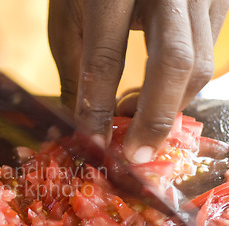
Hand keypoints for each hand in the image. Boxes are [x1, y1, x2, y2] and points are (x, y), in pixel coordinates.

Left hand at [48, 0, 228, 162]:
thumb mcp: (68, 19)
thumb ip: (76, 71)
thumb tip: (79, 124)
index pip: (106, 59)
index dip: (99, 108)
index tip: (94, 144)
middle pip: (173, 63)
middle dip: (154, 118)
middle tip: (136, 156)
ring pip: (198, 64)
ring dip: (170, 106)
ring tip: (136, 123)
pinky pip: (208, 53)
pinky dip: (183, 86)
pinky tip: (156, 98)